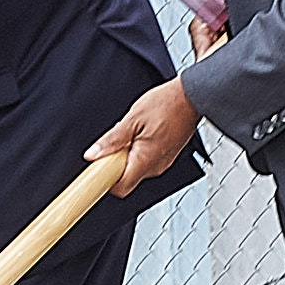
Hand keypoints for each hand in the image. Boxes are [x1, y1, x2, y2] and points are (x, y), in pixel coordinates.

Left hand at [89, 76, 200, 194]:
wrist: (191, 97)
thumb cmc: (166, 104)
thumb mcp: (132, 119)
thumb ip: (111, 140)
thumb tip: (92, 154)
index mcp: (146, 160)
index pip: (121, 187)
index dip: (105, 182)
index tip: (96, 172)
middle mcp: (156, 166)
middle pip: (126, 178)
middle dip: (115, 163)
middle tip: (115, 143)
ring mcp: (163, 162)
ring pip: (135, 168)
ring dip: (126, 155)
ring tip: (131, 134)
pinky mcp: (166, 156)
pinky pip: (145, 160)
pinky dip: (137, 151)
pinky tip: (140, 134)